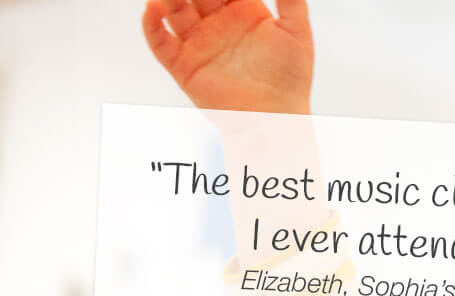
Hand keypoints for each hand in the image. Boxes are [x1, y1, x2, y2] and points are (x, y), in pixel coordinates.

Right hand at [142, 0, 313, 115]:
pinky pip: (160, 41)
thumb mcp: (296, 32)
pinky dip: (151, 24)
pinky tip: (153, 8)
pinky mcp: (183, 65)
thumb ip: (290, 0)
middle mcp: (218, 23)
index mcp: (243, 11)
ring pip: (174, 9)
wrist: (274, 119)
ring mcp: (199, 43)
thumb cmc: (290, 79)